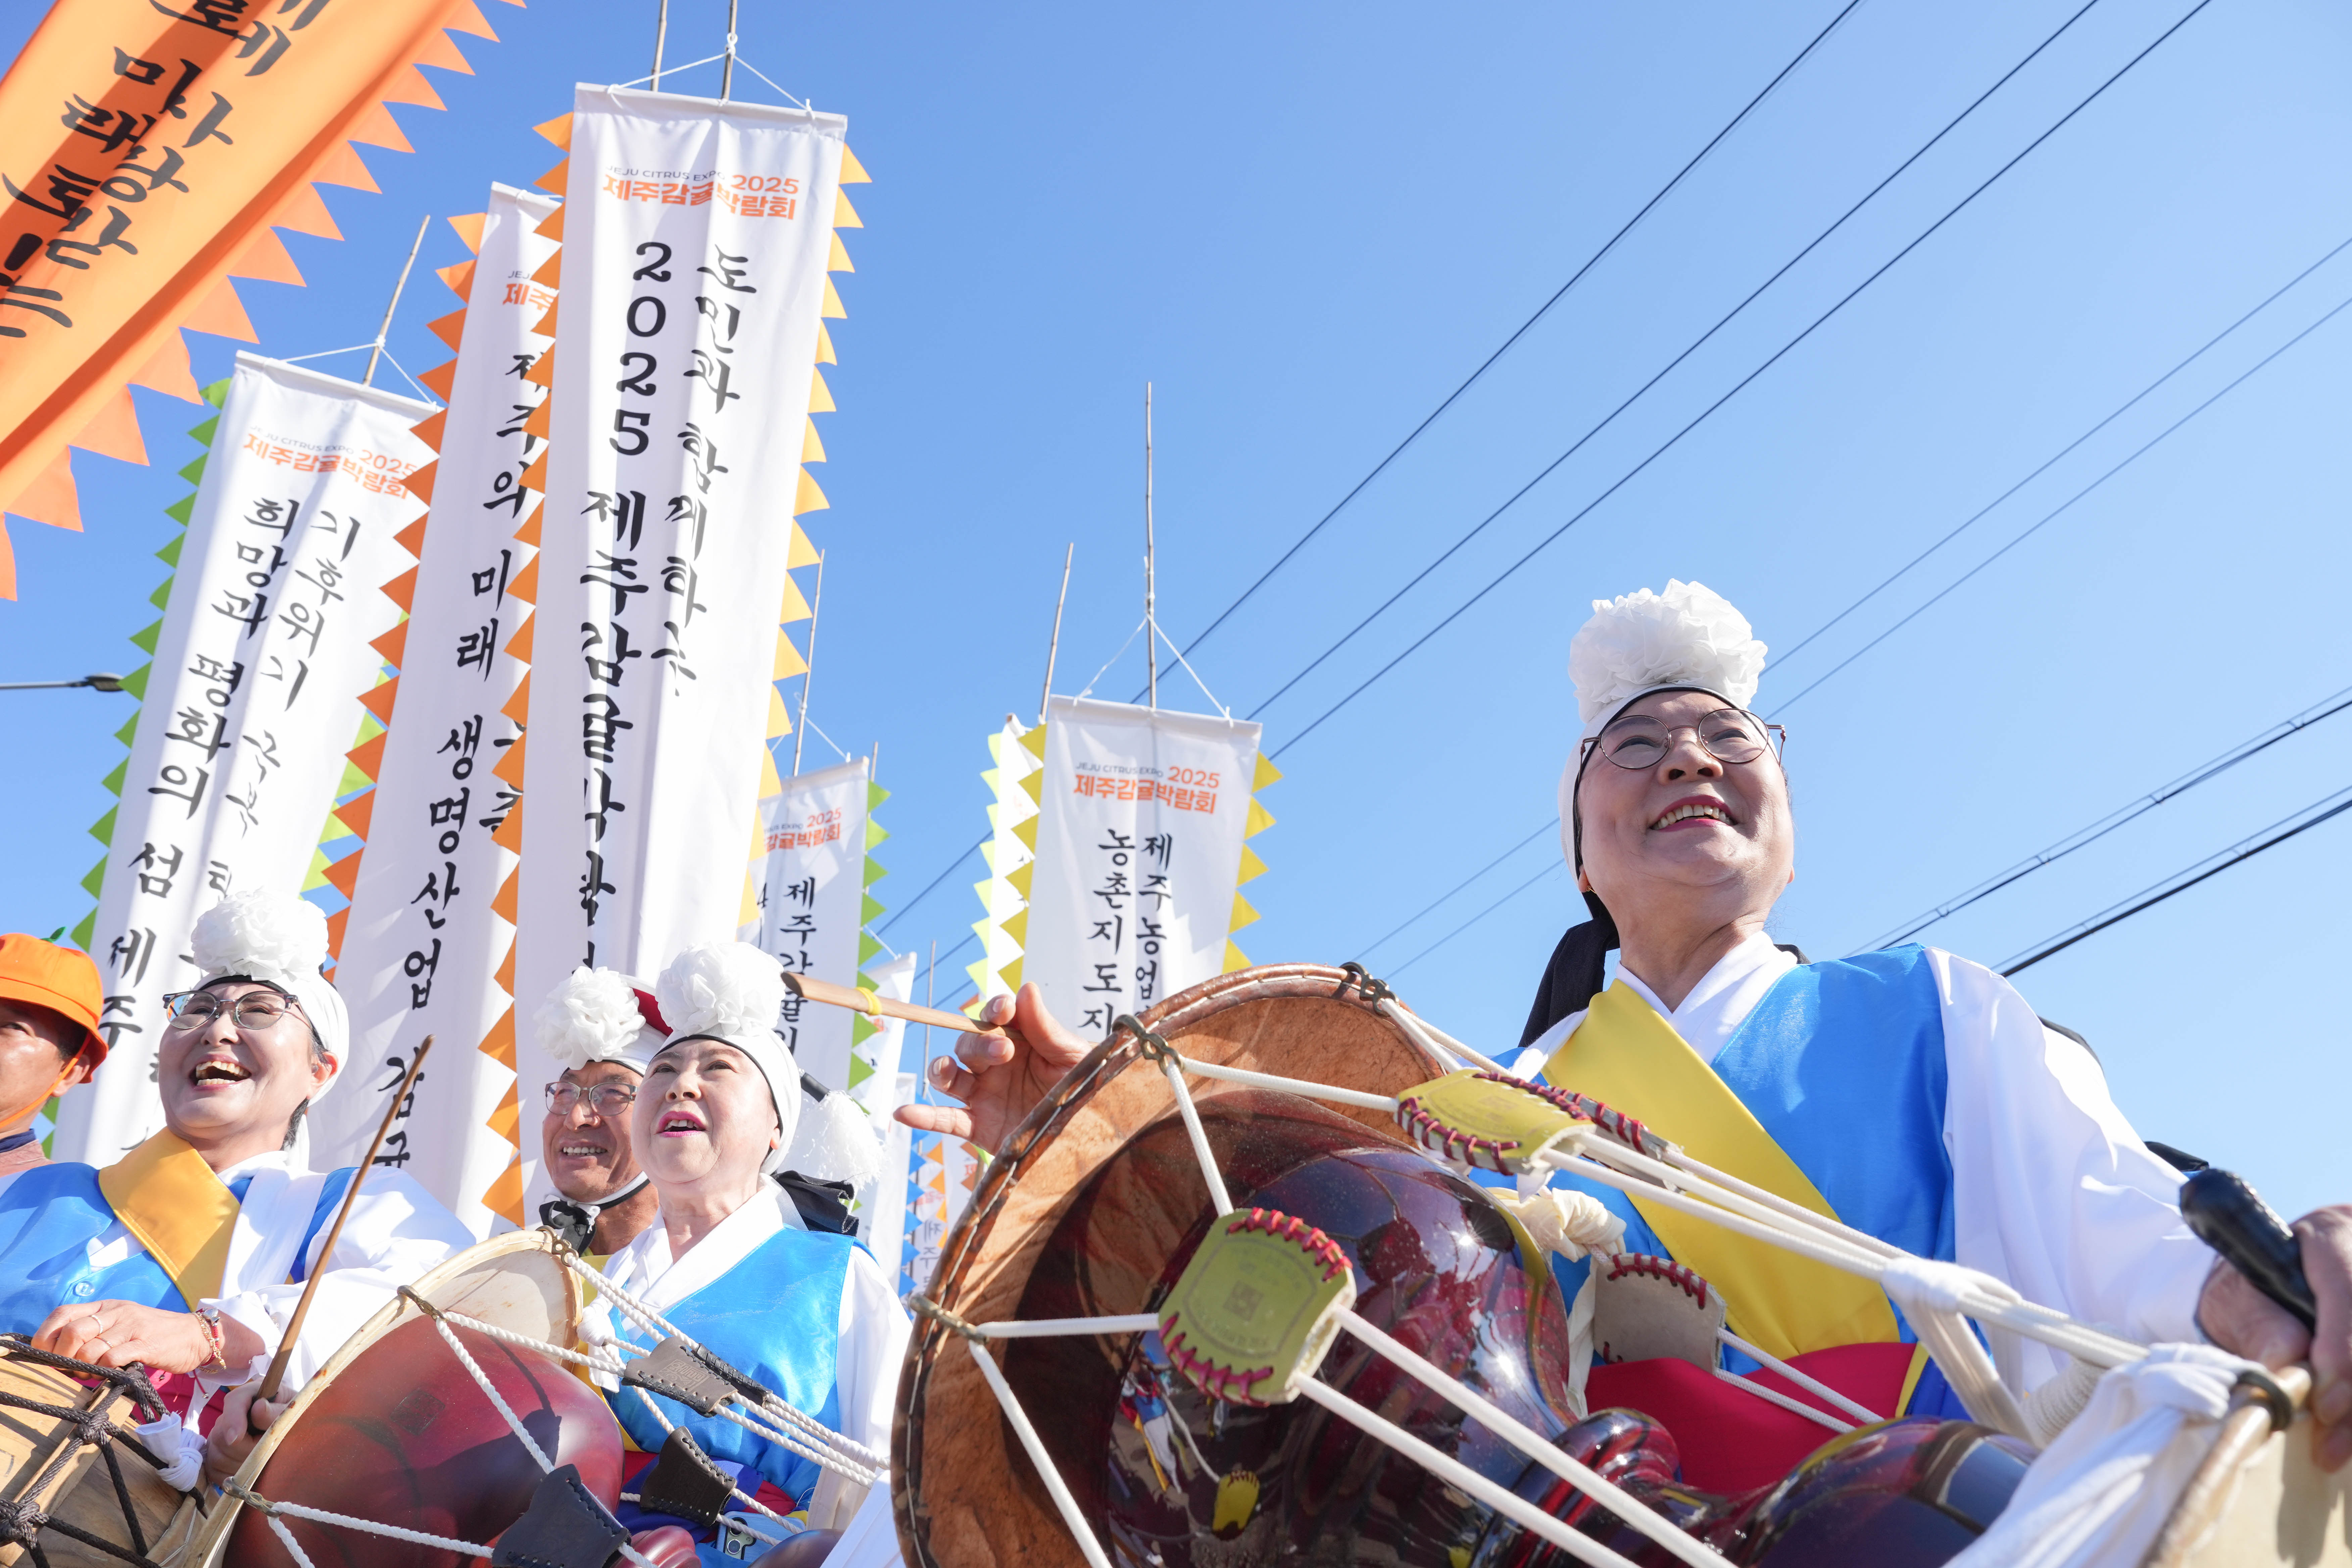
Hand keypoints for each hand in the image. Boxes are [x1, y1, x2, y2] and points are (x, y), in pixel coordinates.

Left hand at [32, 1300, 210, 1372]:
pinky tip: (108, 1374)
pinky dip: (103, 1370)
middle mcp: (117, 1312)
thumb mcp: (120, 1323)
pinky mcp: (146, 1344)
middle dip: (62, 1356)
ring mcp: (132, 1326)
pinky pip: (113, 1358)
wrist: (194, 1335)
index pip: (63, 1313)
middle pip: (73, 1332)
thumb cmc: (150, 1334)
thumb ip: (94, 1331)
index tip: (46, 1355)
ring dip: (83, 1367)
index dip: (46, 1336)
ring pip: (90, 1348)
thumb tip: (56, 1352)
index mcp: (106, 1306)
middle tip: (68, 1369)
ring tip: (89, 1374)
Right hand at [203, 1379, 288, 1485]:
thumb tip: (259, 1407)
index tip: (236, 1438)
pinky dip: (231, 1475)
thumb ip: (277, 1411)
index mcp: (250, 1395)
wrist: (289, 1430)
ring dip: (241, 1463)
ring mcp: (219, 1437)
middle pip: (222, 1436)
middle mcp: (230, 1415)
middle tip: (269, 1447)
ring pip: (218, 1457)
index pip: (234, 1402)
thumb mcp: (292, 1410)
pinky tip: (249, 1469)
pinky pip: (214, 1471)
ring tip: (262, 1457)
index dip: (233, 1420)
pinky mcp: (216, 1456)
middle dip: (246, 1448)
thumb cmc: (292, 1416)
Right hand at [892, 984, 1091, 1154]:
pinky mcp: (978, 1126)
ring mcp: (984, 1094)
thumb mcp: (1074, 1056)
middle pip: (969, 1044)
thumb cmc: (1085, 1088)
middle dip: (979, 1044)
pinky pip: (945, 1119)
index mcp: (1021, 1040)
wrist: (1089, 1136)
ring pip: (950, 1076)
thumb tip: (1025, 988)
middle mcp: (997, 1064)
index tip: (1004, 1010)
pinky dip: (923, 1116)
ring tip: (946, 1071)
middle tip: (1003, 1050)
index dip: (996, 1010)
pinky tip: (904, 1113)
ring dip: (943, 1069)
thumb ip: (1047, 1027)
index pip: (998, 1017)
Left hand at [2198, 1204, 2351, 1470]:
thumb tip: (2286, 1365)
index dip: (2341, 1347)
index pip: (2345, 1287)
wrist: (2256, 1294)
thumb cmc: (2245, 1293)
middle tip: (2327, 1438)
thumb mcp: (2238, 1302)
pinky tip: (2346, 1439)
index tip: (2323, 1400)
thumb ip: (2260, 1327)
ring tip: (2333, 1449)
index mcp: (2331, 1234)